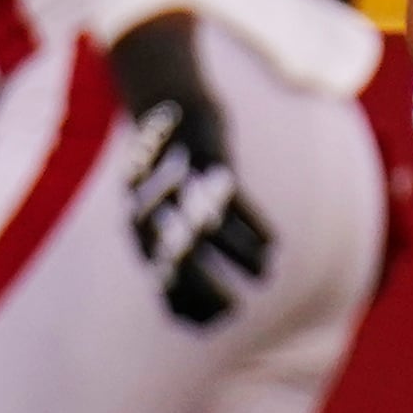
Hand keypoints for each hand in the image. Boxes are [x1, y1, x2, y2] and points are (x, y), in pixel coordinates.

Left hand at [107, 15, 275, 327]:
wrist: (163, 92)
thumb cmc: (167, 161)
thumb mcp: (163, 202)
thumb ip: (175, 244)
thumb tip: (185, 294)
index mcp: (141, 226)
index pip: (161, 279)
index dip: (187, 304)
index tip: (216, 320)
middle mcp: (154, 206)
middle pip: (178, 260)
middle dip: (206, 288)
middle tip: (235, 309)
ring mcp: (180, 181)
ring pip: (209, 229)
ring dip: (238, 254)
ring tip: (266, 272)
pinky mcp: (205, 156)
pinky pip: (230, 200)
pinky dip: (250, 225)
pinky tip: (271, 244)